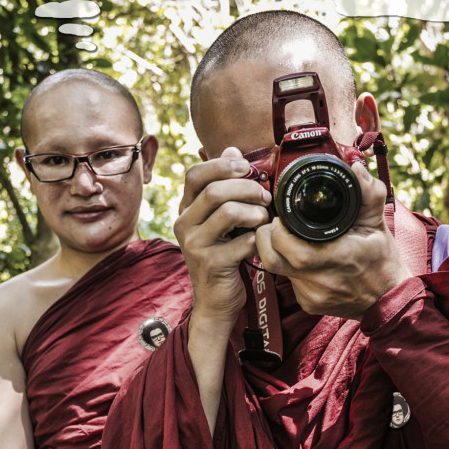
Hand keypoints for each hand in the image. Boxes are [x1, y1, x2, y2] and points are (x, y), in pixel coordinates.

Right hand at [174, 147, 271, 331]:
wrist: (216, 300)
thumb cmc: (225, 254)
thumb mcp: (222, 219)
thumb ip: (225, 185)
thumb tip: (232, 148)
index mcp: (185, 209)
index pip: (195, 174)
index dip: (222, 164)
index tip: (247, 167)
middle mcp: (183, 224)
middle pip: (215, 191)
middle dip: (248, 189)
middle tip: (265, 197)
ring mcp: (194, 245)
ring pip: (228, 212)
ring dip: (255, 213)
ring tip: (264, 220)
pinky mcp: (211, 264)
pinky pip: (242, 241)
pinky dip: (258, 238)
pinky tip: (262, 242)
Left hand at [255, 162, 410, 319]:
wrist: (388, 300)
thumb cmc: (383, 261)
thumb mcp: (378, 223)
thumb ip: (368, 193)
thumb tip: (356, 168)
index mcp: (336, 257)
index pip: (286, 245)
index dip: (277, 228)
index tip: (283, 216)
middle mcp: (319, 280)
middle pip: (270, 258)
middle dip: (266, 238)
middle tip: (278, 225)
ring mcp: (311, 296)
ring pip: (276, 271)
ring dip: (277, 251)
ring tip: (289, 238)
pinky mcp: (308, 305)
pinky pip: (289, 282)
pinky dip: (291, 267)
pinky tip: (304, 258)